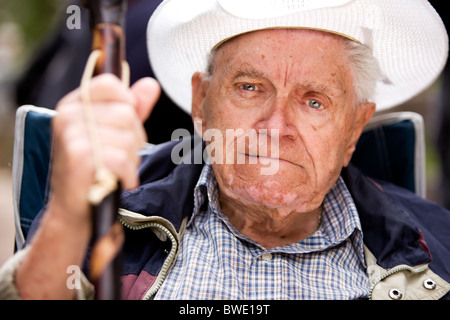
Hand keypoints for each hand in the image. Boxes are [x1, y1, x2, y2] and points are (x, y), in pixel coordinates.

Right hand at [50, 74, 159, 227]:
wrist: (72, 209)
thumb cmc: (93, 168)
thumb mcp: (113, 132)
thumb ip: (133, 107)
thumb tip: (152, 85)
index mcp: (73, 104)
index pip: (110, 84)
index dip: (128, 103)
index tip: (125, 125)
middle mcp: (68, 115)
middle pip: (127, 112)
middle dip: (135, 138)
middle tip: (122, 155)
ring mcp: (72, 135)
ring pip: (128, 136)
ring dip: (131, 159)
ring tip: (117, 169)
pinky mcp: (79, 157)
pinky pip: (122, 158)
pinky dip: (128, 173)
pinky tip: (119, 180)